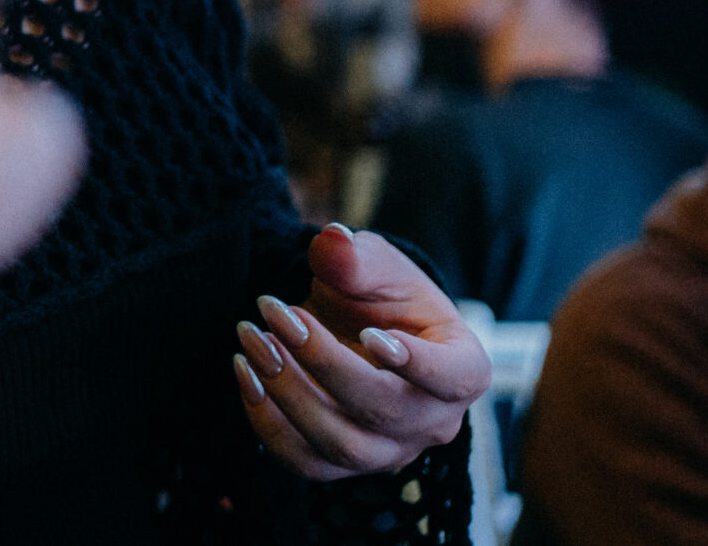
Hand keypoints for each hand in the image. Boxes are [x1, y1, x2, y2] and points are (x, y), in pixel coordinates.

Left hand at [231, 225, 490, 479]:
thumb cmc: (380, 296)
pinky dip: (267, 423)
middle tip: (275, 313)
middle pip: (382, 409)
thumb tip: (333, 243)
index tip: (368, 334)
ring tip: (252, 339)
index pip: (454, 378)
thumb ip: (356, 258)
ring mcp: (389, 450)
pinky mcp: (345, 463)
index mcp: (462, 368)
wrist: (355, 326)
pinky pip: (305, 462)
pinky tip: (245, 373)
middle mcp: (433, 421)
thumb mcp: (374, 265)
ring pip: (340, 443)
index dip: (418, 364)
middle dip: (320, 360)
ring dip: (287, 393)